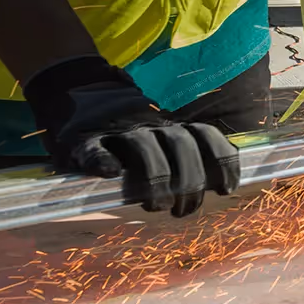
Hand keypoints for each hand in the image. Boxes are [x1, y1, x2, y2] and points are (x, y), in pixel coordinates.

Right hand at [24, 58, 240, 215]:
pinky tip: (111, 173)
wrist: (76, 94)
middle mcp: (149, 126)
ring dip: (155, 178)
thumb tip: (222, 184)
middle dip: (189, 180)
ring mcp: (117, 131)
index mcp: (170, 127)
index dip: (222, 161)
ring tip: (157, 205)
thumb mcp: (158, 139)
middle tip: (183, 210)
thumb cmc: (125, 133)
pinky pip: (94, 149)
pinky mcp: (83, 140)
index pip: (205, 136)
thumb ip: (186, 156)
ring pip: (144, 147)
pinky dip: (103, 161)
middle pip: (180, 145)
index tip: (227, 189)